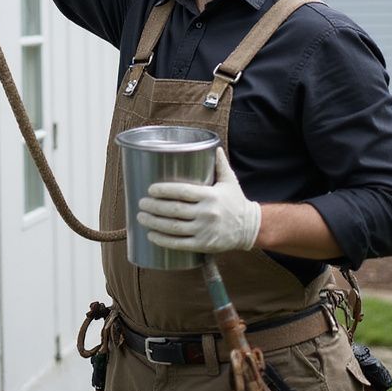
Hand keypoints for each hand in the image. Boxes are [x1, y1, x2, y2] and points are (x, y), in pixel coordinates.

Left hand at [136, 148, 260, 253]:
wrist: (251, 228)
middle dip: (154, 207)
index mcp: (211, 195)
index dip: (164, 190)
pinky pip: (180, 244)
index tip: (150, 189)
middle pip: (175, 210)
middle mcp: (207, 213)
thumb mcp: (229, 181)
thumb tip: (213, 145)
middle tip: (141, 203)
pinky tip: (151, 235)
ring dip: (154, 223)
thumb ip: (220, 164)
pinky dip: (163, 240)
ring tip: (141, 217)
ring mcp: (205, 231)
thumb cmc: (236, 201)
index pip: (183, 192)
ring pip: (174, 227)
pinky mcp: (204, 245)